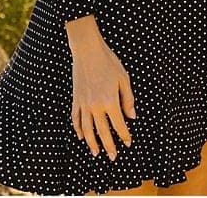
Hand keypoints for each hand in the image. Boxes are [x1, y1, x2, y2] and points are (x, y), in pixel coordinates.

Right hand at [66, 16, 134, 159]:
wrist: (87, 50)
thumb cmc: (108, 62)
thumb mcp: (123, 79)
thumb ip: (128, 99)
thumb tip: (132, 116)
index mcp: (110, 101)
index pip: (119, 125)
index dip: (124, 135)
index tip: (128, 142)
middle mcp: (95, 105)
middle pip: (102, 131)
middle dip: (109, 146)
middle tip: (113, 156)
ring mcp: (83, 103)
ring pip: (87, 129)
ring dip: (92, 142)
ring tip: (96, 152)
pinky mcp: (75, 99)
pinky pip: (76, 118)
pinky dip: (78, 129)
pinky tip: (81, 136)